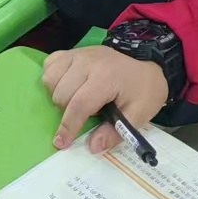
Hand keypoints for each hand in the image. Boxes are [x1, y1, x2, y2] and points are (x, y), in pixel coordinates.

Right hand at [43, 47, 168, 152]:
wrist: (147, 65)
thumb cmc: (143, 91)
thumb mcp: (138, 115)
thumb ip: (115, 132)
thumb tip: (92, 147)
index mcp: (106, 78)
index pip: (79, 105)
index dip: (68, 127)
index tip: (61, 143)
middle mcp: (88, 62)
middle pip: (61, 94)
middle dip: (68, 111)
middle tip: (87, 112)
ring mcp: (78, 54)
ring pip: (50, 79)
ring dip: (57, 95)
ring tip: (75, 100)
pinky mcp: (73, 51)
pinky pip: (49, 64)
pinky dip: (52, 78)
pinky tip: (67, 85)